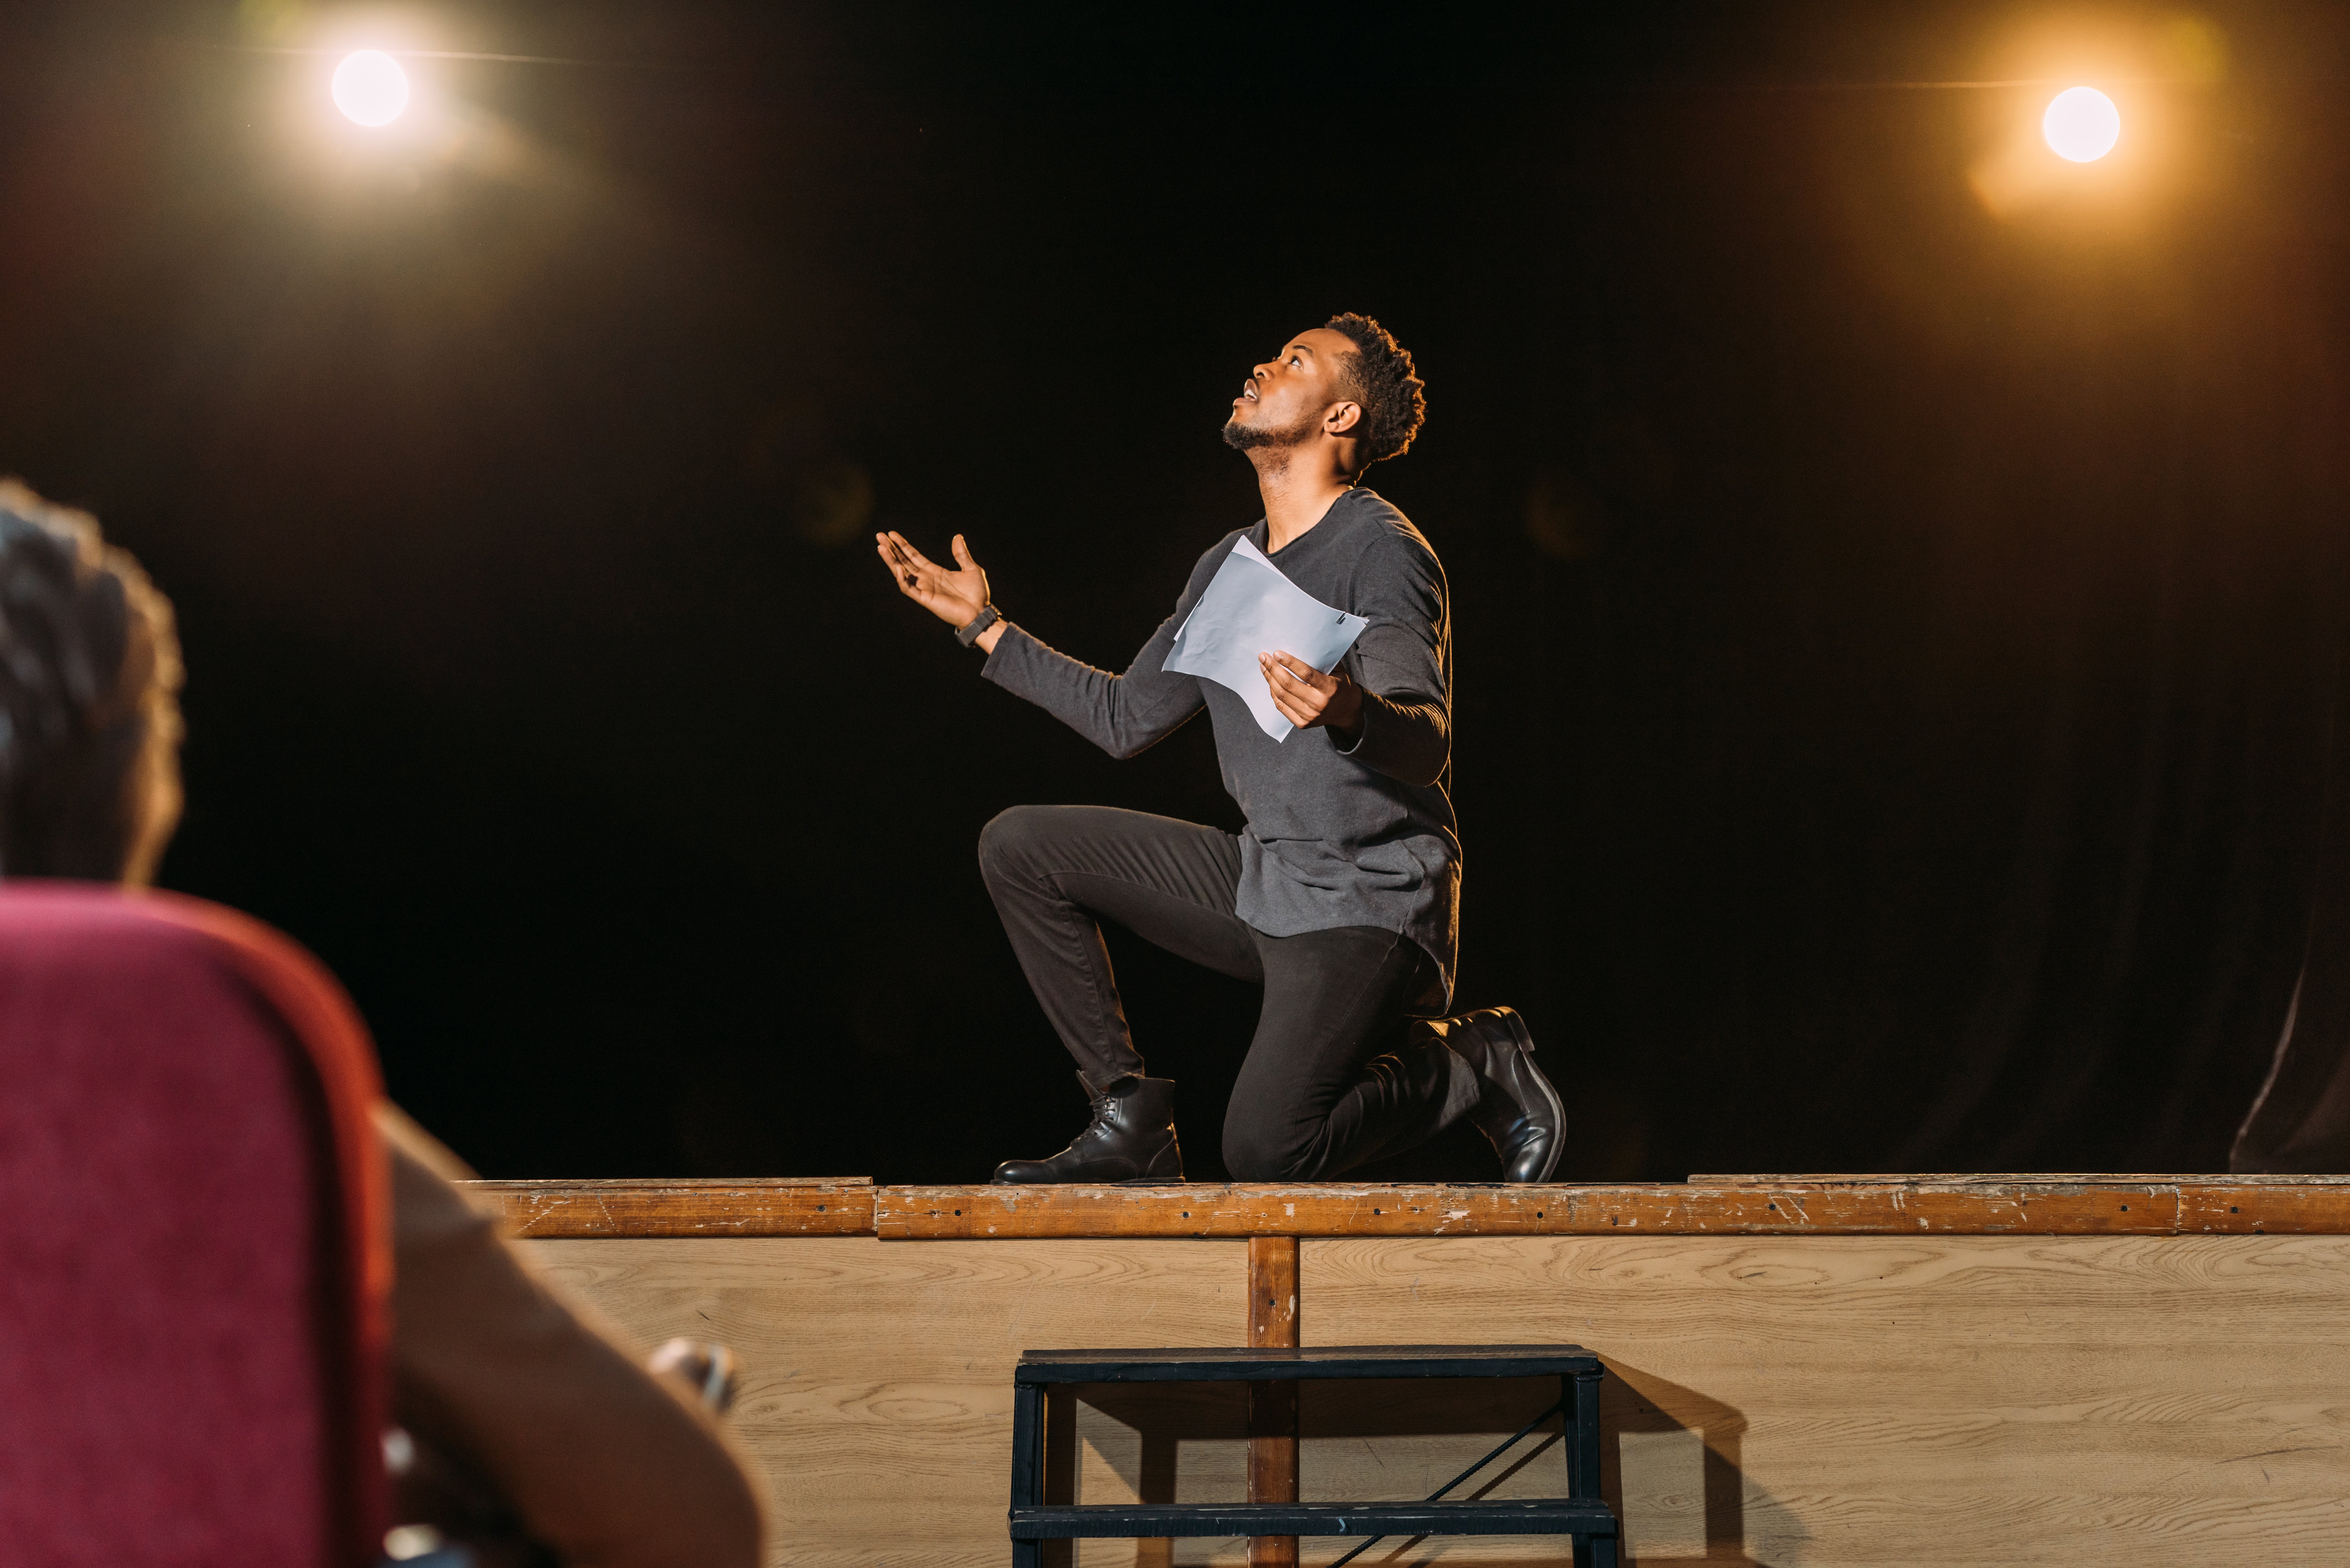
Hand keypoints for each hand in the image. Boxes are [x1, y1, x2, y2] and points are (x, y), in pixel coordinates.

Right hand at [876, 530, 990, 630]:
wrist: (980, 612)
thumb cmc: (977, 594)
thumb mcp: (971, 568)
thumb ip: (961, 554)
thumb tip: (957, 536)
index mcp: (935, 571)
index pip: (914, 556)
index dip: (903, 545)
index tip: (893, 534)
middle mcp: (926, 579)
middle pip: (904, 561)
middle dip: (892, 549)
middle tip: (880, 535)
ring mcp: (924, 589)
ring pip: (901, 573)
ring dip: (891, 560)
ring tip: (881, 546)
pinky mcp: (924, 599)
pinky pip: (908, 588)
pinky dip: (901, 578)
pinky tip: (897, 567)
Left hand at [1260, 651, 1363, 739]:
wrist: (1346, 711)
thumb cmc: (1340, 685)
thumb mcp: (1338, 671)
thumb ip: (1322, 661)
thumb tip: (1300, 643)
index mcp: (1330, 688)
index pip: (1306, 673)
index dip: (1289, 662)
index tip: (1276, 653)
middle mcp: (1319, 703)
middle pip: (1289, 684)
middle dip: (1273, 669)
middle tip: (1263, 657)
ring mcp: (1310, 716)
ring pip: (1282, 695)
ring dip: (1270, 679)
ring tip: (1264, 667)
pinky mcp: (1302, 723)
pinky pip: (1282, 707)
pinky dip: (1273, 693)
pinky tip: (1270, 682)